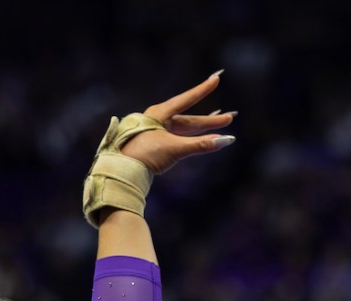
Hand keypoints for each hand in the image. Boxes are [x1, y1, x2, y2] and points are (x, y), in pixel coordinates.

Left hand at [120, 72, 236, 173]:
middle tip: (229, 118)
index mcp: (158, 114)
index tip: (216, 79)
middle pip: (187, 119)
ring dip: (201, 131)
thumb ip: (201, 145)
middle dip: (209, 120)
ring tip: (220, 129)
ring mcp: (154, 134)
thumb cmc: (144, 156)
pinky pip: (176, 140)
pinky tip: (201, 141)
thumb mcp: (175, 149)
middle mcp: (156, 121)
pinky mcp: (153, 146)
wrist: (121, 172)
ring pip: (182, 130)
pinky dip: (191, 140)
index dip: (202, 90)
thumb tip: (227, 140)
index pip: (186, 99)